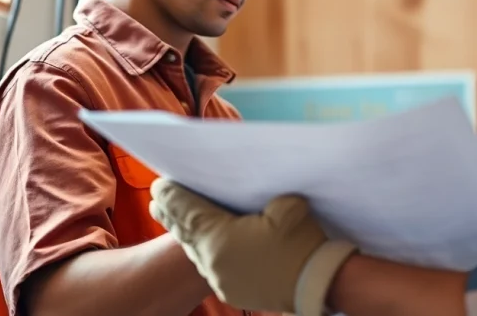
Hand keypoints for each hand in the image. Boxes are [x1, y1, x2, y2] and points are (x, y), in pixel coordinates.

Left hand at [149, 179, 357, 315]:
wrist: (318, 284)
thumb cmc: (301, 244)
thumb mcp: (286, 208)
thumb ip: (264, 198)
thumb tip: (260, 198)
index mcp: (220, 238)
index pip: (187, 212)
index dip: (171, 197)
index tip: (159, 185)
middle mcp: (213, 261)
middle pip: (185, 233)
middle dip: (170, 215)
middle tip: (157, 200)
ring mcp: (220, 280)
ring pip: (196, 252)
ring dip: (187, 234)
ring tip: (176, 221)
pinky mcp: (232, 291)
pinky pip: (211, 266)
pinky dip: (204, 251)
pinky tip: (206, 244)